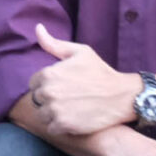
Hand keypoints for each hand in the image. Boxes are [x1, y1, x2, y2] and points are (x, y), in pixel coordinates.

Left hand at [26, 24, 138, 140]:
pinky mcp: (64, 125)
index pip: (34, 83)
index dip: (47, 84)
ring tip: (70, 109)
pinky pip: (51, 128)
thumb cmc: (101, 72)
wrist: (121, 96)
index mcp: (48, 74)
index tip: (62, 86)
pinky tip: (73, 119)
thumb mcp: (80, 52)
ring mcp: (55, 110)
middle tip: (68, 98)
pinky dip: (60, 126)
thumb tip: (37, 28)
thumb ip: (54, 44)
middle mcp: (48, 92)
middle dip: (48, 99)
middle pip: (37, 99)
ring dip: (52, 114)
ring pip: (42, 115)